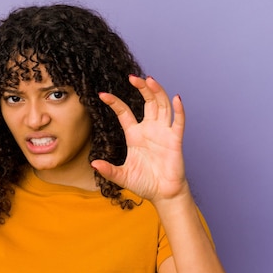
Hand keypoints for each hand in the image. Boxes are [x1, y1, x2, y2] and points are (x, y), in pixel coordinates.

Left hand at [91, 75, 188, 203]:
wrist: (163, 194)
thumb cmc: (144, 183)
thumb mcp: (122, 176)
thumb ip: (109, 170)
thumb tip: (94, 164)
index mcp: (135, 135)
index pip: (124, 113)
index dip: (115, 102)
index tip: (103, 95)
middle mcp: (149, 129)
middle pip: (147, 102)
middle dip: (141, 89)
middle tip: (132, 77)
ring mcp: (163, 133)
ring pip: (162, 106)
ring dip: (157, 92)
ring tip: (150, 79)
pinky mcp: (175, 140)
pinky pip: (178, 122)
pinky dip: (179, 110)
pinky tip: (176, 98)